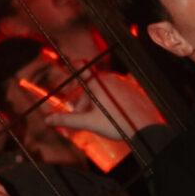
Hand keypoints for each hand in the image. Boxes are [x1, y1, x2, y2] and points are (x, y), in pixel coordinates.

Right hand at [32, 66, 161, 143]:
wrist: (146, 127)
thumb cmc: (118, 123)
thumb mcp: (89, 122)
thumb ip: (67, 119)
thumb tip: (48, 119)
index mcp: (98, 82)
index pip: (80, 67)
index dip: (71, 69)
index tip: (66, 70)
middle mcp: (111, 78)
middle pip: (92, 83)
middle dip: (84, 97)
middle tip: (82, 113)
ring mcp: (125, 83)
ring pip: (105, 87)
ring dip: (98, 99)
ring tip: (98, 116)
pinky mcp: (135, 89)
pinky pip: (118, 90)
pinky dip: (112, 99)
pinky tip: (113, 112)